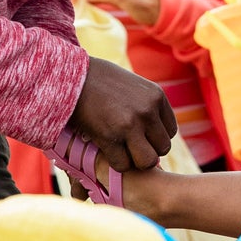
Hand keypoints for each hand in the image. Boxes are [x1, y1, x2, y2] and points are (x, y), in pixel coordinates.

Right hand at [69, 57, 174, 172]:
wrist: (71, 76)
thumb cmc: (99, 79)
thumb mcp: (132, 85)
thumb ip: (146, 105)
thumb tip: (153, 130)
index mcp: (156, 96)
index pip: (170, 132)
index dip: (154, 138)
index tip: (139, 137)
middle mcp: (147, 111)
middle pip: (162, 149)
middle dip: (147, 151)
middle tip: (129, 147)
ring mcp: (130, 124)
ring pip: (147, 161)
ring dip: (134, 161)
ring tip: (120, 152)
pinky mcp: (110, 137)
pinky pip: (123, 165)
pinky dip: (115, 163)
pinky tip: (105, 151)